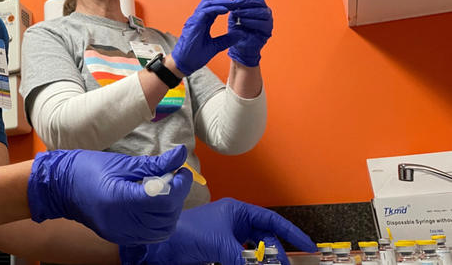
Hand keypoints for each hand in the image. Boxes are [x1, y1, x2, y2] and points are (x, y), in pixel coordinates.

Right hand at [28, 145, 192, 244]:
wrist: (61, 187)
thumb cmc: (88, 169)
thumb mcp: (122, 163)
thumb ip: (154, 164)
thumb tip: (180, 155)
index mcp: (121, 200)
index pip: (164, 200)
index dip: (180, 185)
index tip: (181, 170)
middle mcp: (122, 222)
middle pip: (166, 217)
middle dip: (177, 196)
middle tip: (175, 177)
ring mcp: (121, 233)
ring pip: (161, 230)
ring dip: (170, 211)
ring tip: (164, 190)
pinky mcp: (119, 237)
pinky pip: (149, 235)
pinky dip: (159, 222)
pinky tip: (154, 205)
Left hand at [121, 197, 315, 264]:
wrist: (162, 246)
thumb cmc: (187, 233)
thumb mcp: (221, 246)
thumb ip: (245, 259)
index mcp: (237, 211)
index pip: (271, 219)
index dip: (291, 232)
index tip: (308, 246)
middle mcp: (233, 222)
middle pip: (265, 237)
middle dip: (276, 252)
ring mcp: (226, 236)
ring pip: (254, 250)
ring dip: (262, 259)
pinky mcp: (219, 250)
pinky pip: (241, 257)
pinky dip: (249, 262)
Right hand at [171, 0, 249, 75]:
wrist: (185, 64)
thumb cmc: (195, 56)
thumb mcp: (216, 46)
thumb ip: (226, 39)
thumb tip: (240, 34)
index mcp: (203, 21)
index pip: (214, 6)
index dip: (225, 1)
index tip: (237, 0)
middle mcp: (198, 18)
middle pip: (210, 0)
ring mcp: (194, 20)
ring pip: (208, 3)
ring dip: (222, 0)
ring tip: (234, 0)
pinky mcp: (193, 24)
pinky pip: (205, 11)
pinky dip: (216, 8)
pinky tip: (226, 9)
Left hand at [227, 0, 272, 66]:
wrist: (240, 47)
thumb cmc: (237, 30)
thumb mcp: (234, 15)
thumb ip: (235, 6)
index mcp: (256, 5)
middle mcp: (264, 10)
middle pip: (259, 1)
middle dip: (245, 1)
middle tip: (234, 3)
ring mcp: (268, 19)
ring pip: (262, 11)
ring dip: (248, 11)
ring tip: (236, 13)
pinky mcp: (269, 29)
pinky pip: (263, 23)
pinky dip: (251, 21)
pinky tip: (242, 21)